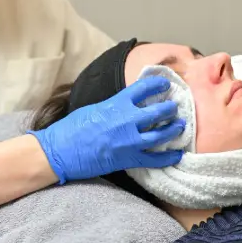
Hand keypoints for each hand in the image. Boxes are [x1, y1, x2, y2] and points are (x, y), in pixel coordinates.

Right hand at [29, 76, 185, 183]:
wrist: (61, 151)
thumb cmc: (72, 128)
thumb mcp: (94, 108)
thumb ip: (113, 105)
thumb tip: (124, 104)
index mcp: (116, 104)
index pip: (142, 88)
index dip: (157, 84)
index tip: (164, 83)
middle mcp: (126, 121)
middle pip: (157, 111)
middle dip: (170, 108)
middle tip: (175, 107)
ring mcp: (129, 141)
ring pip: (160, 134)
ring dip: (173, 129)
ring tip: (180, 126)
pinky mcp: (127, 159)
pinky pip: (153, 159)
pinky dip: (167, 157)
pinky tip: (176, 155)